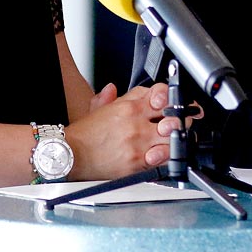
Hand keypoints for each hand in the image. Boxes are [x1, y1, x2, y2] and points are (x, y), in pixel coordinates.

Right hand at [65, 82, 185, 179]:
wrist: (70, 154)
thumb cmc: (85, 134)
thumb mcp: (99, 108)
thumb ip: (113, 97)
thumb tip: (113, 88)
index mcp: (130, 107)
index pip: (163, 95)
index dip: (173, 99)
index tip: (175, 104)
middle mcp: (136, 124)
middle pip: (174, 119)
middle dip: (180, 122)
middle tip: (179, 125)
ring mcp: (138, 144)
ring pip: (172, 141)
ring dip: (175, 141)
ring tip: (171, 142)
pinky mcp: (136, 163)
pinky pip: (162, 161)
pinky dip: (166, 158)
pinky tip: (161, 155)